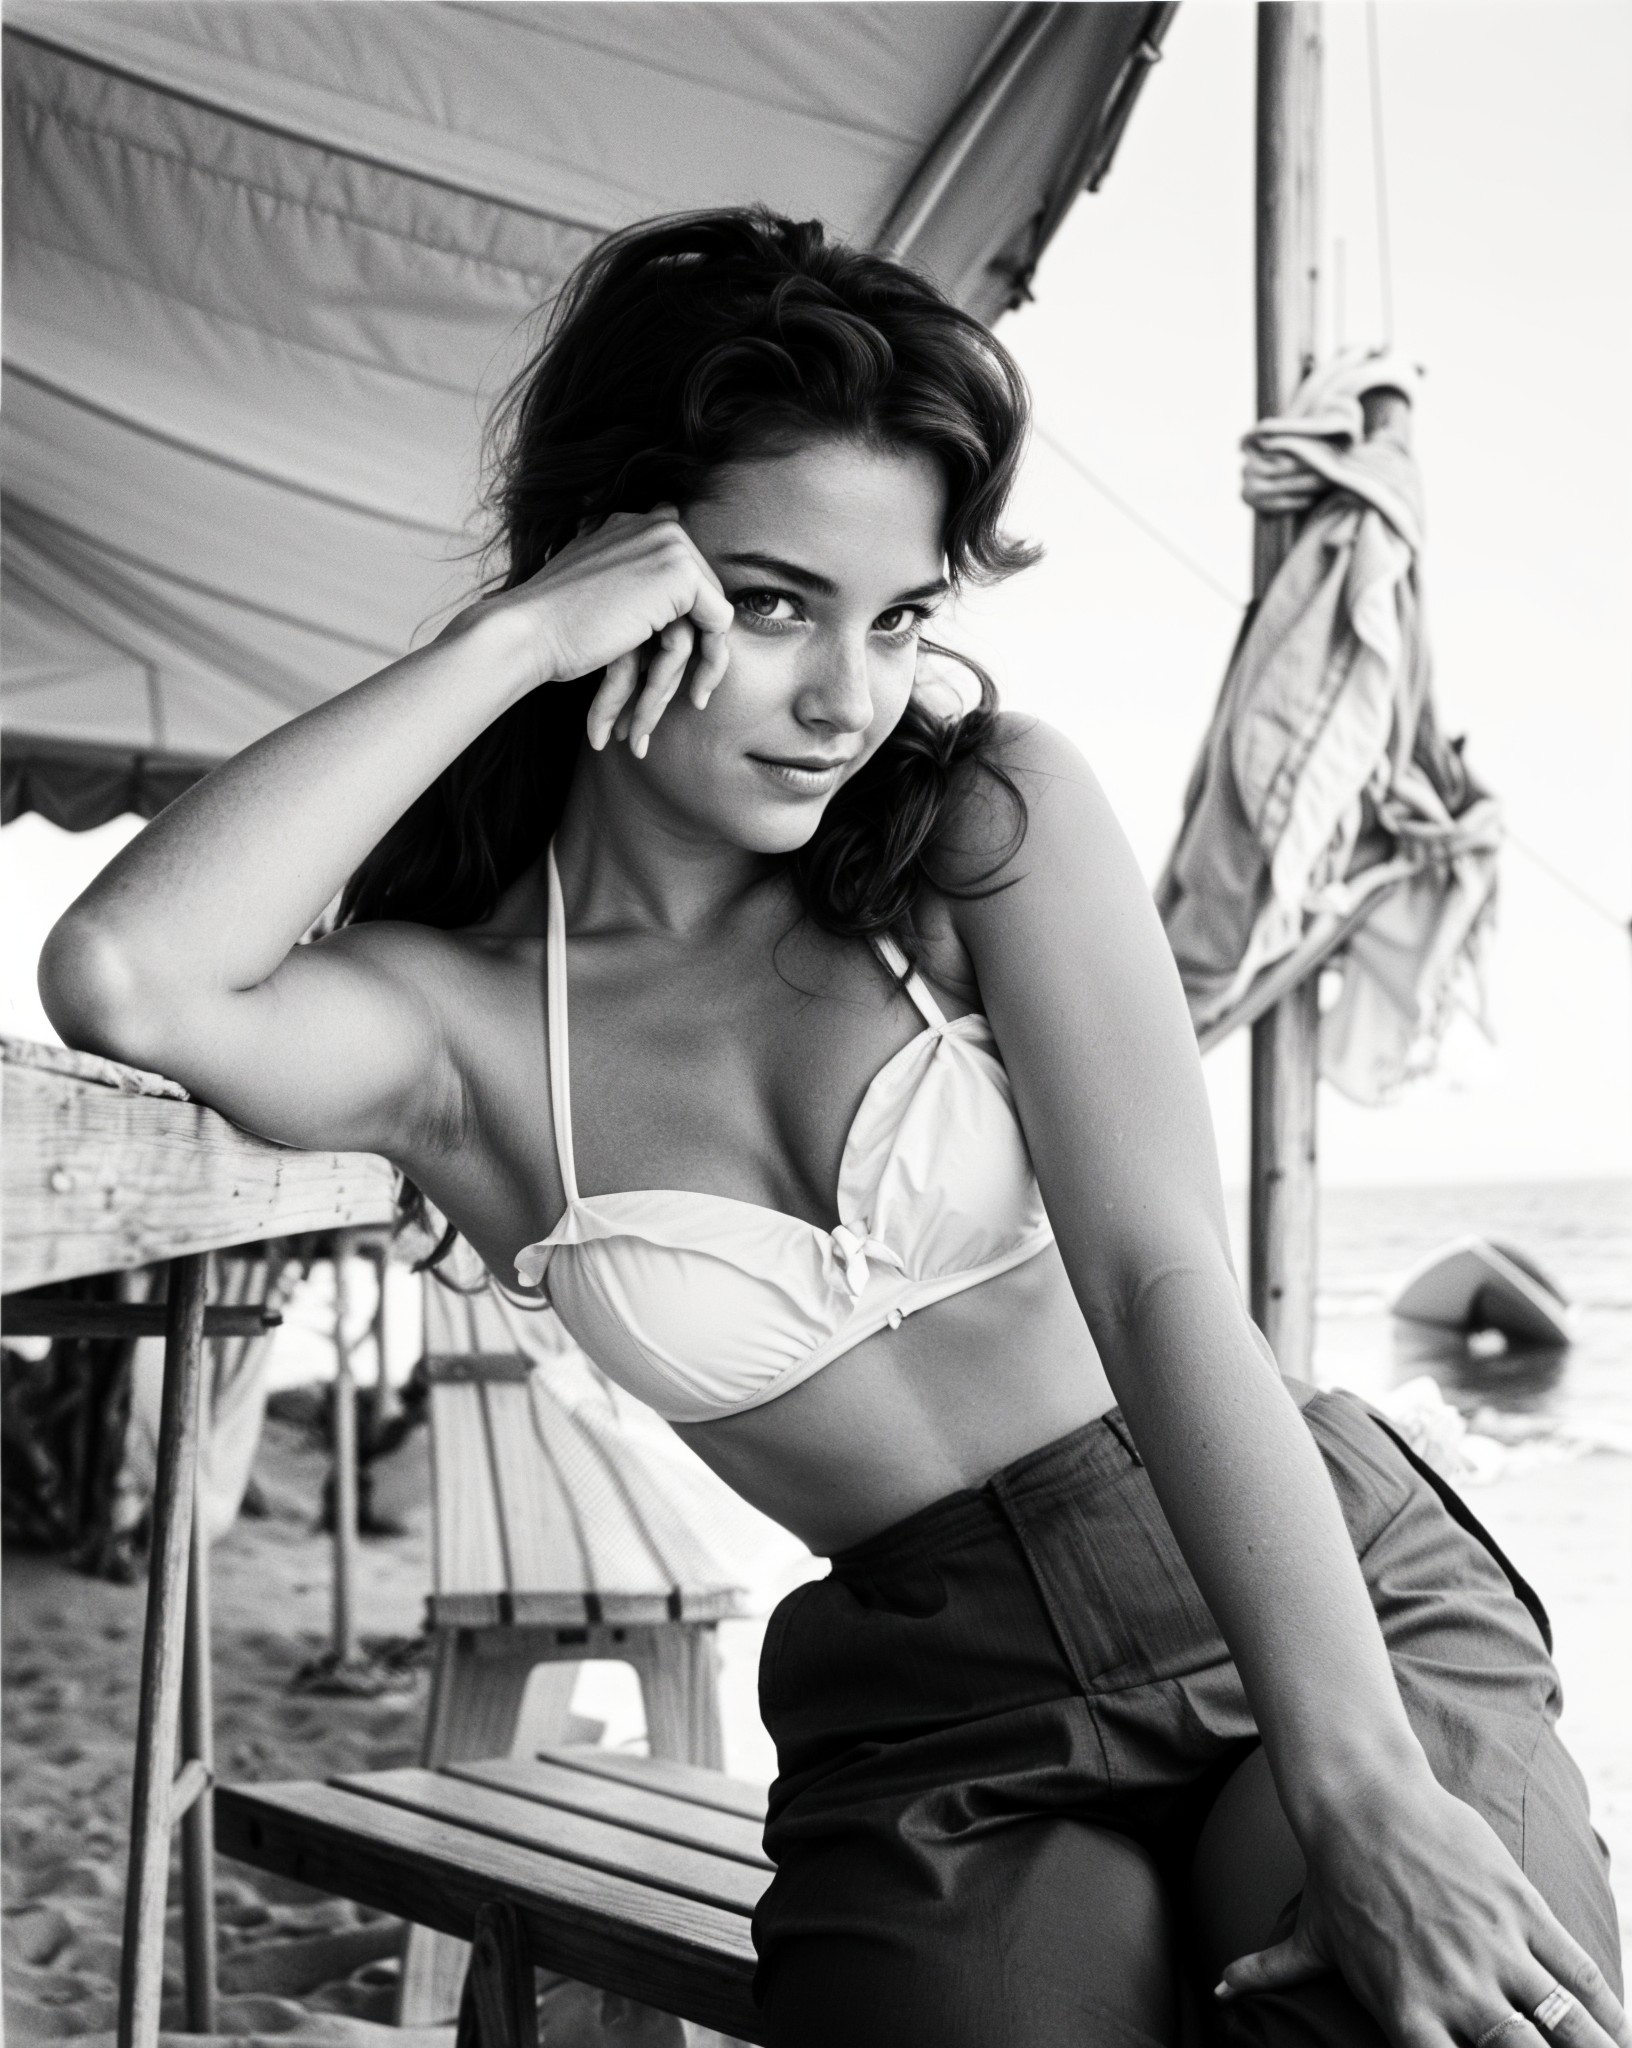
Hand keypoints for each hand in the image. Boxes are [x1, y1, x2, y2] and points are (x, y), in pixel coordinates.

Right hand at [464, 506, 733, 755]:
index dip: (690, 616)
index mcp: (632, 524)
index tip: (678, 655)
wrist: (529, 632)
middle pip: (703, 595)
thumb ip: (627, 580)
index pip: (685, 566)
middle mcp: (655, 525)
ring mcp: (669, 545)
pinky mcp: (680, 575)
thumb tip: (659, 592)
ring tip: (694, 704)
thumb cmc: (551, 625)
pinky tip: (695, 699)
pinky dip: (710, 665)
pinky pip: (718, 627)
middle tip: (697, 693)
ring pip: (710, 616)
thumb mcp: (591, 592)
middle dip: (702, 646)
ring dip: (702, 665)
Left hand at [1218, 1774, 1628, 2047]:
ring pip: (1567, 2024)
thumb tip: (1219, 1991)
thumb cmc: (1335, 1873)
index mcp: (1407, 2011)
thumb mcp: (1310, 1936)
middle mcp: (1457, 1988)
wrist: (1362, 1796)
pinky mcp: (1523, 1909)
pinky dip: (1610, 2008)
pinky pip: (1580, 1970)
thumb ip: (1273, 1974)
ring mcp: (1495, 1947)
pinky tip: (1622, 2031)